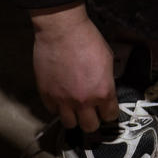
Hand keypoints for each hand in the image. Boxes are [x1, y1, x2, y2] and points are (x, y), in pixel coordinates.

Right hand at [31, 2, 116, 131]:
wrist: (62, 31)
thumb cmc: (87, 39)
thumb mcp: (107, 60)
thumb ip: (105, 81)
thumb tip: (103, 90)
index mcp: (102, 92)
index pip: (110, 116)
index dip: (109, 113)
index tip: (106, 111)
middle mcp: (83, 101)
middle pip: (90, 127)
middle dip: (92, 121)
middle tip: (91, 114)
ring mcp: (63, 100)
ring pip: (70, 124)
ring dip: (74, 119)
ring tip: (74, 110)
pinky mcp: (47, 95)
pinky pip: (53, 111)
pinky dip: (57, 107)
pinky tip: (60, 98)